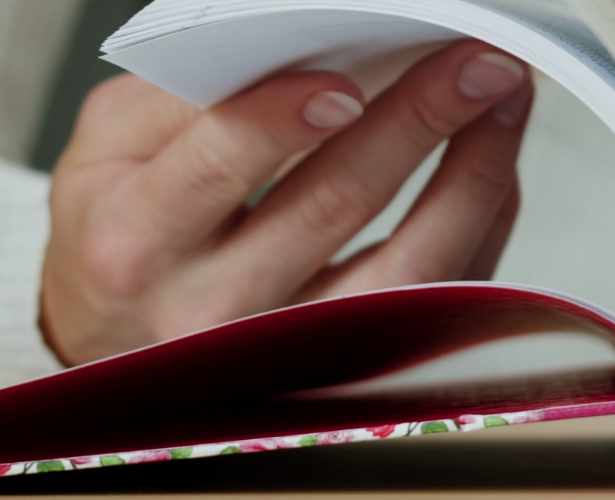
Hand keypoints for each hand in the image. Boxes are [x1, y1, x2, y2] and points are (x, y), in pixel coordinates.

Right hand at [41, 40, 533, 364]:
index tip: (345, 80)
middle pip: (331, 208)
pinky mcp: (353, 367)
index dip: (283, 120)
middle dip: (416, 119)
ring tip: (502, 101)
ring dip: (470, 175)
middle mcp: (209, 310)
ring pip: (405, 271)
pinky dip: (478, 221)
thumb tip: (299, 41)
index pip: (216, 167)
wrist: (118, 334)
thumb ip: (186, 95)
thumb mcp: (113, 148)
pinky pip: (438, 297)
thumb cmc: (124, 224)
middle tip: (473, 59)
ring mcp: (289, 353)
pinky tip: (492, 160)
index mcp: (135, 241)